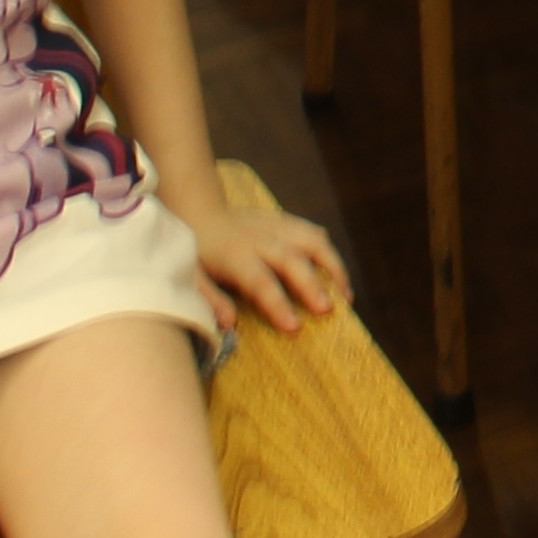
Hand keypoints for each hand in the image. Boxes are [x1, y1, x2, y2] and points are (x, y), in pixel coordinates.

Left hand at [187, 198, 347, 333]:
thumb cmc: (194, 252)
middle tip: (328, 310)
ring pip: (312, 240)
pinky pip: (312, 232)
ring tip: (346, 295)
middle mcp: (259, 238)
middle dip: (313, 284)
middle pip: (293, 259)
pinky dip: (328, 253)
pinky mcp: (285, 220)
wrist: (197, 210)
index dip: (278, 304)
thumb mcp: (191, 278)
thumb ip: (210, 300)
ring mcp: (276, 225)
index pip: (260, 281)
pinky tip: (336, 275)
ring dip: (333, 267)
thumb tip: (229, 324)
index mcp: (234, 256)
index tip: (295, 327)